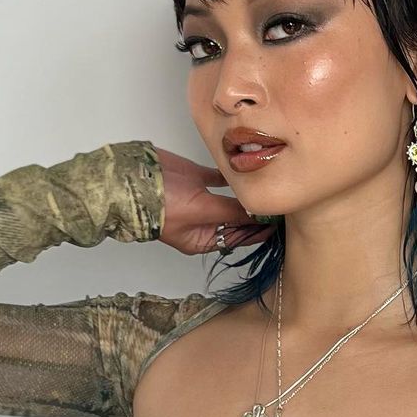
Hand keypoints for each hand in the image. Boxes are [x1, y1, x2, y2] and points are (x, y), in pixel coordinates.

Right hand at [153, 147, 274, 255]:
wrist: (134, 178)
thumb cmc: (162, 205)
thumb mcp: (202, 212)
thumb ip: (232, 212)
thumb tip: (259, 215)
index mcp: (202, 240)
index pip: (237, 238)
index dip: (258, 232)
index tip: (279, 225)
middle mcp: (202, 222)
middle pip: (236, 220)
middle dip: (256, 215)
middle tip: (281, 208)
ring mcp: (199, 199)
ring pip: (231, 199)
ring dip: (247, 196)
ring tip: (270, 192)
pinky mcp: (196, 178)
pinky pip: (221, 179)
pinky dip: (234, 177)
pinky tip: (250, 176)